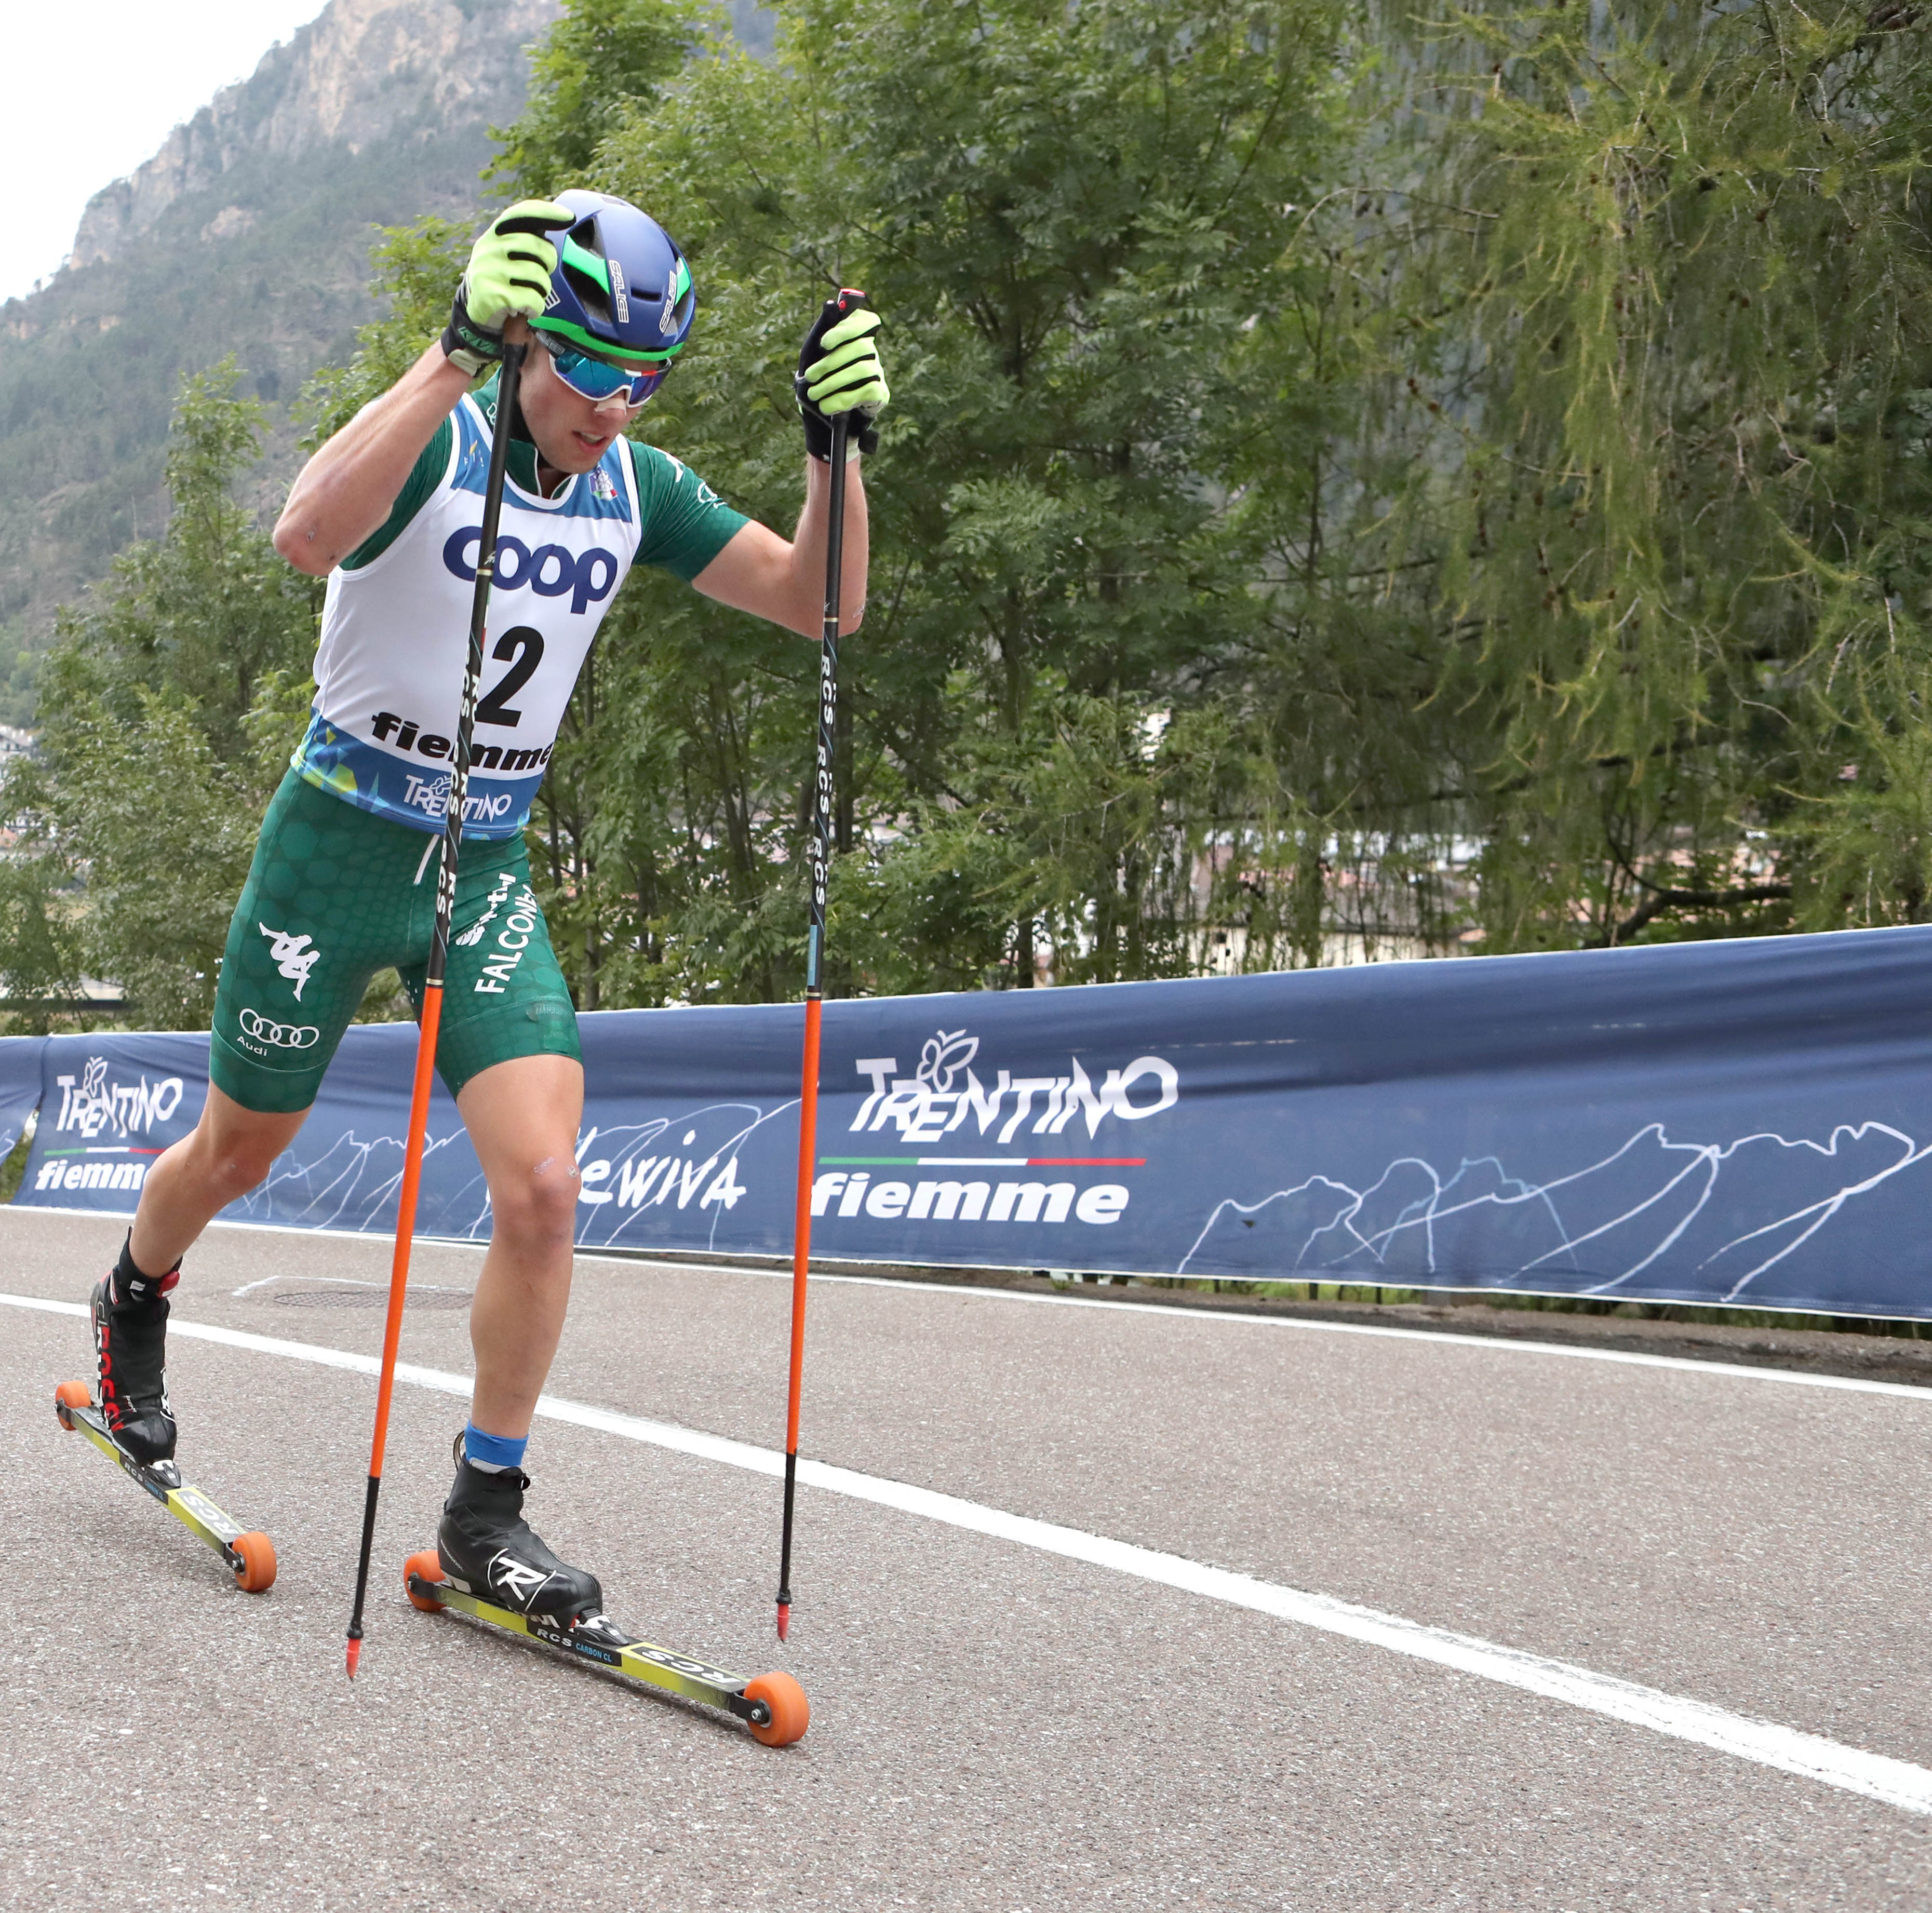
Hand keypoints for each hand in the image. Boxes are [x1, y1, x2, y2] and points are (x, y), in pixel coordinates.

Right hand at [443, 199, 575, 375]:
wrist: (477, 311)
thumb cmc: (502, 278)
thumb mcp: (506, 254)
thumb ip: (525, 240)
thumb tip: (560, 220)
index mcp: (495, 235)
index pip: (520, 214)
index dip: (545, 213)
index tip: (569, 217)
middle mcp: (489, 248)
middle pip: (537, 247)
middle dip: (549, 263)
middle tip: (543, 274)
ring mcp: (489, 271)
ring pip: (538, 276)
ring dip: (542, 290)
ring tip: (531, 294)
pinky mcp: (493, 295)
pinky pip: (532, 299)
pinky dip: (536, 308)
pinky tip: (528, 310)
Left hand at [795, 292, 888, 461]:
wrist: (823, 414)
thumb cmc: (817, 377)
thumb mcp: (812, 353)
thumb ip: (821, 329)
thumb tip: (830, 305)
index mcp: (857, 336)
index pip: (867, 321)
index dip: (847, 329)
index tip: (825, 343)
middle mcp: (871, 352)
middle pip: (862, 347)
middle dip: (831, 362)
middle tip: (810, 377)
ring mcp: (878, 373)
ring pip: (863, 369)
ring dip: (833, 383)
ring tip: (815, 394)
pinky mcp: (880, 394)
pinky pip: (867, 391)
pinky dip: (843, 399)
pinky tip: (827, 406)